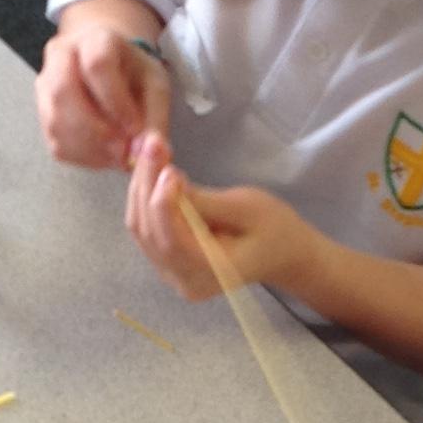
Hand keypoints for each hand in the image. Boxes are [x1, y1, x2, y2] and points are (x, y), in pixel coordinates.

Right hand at [37, 17, 171, 169]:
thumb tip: (151, 154)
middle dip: (96, 130)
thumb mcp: (155, 87)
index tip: (135, 128)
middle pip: (63, 93)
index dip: (116, 101)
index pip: (97, 65)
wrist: (107, 67)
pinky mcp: (43, 113)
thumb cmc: (133, 74)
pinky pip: (57, 143)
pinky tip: (106, 155)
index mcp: (95, 39)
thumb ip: (155, 119)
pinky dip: (84, 157)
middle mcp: (61, 57)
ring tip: (120, 155)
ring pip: (56, 122)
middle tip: (124, 151)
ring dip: (91, 148)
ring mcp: (45, 85)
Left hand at [125, 132, 319, 300]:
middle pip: (149, 232)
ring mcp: (172, 273)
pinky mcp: (167, 261)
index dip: (163, 203)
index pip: (172, 241)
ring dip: (141, 187)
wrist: (282, 254)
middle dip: (146, 185)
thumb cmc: (274, 229)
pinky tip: (153, 170)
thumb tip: (169, 181)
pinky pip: (146, 229)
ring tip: (151, 151)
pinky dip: (145, 197)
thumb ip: (206, 201)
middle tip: (153, 144)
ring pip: (141, 228)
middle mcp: (184, 279)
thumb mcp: (248, 208)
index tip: (169, 169)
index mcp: (211, 271)